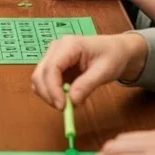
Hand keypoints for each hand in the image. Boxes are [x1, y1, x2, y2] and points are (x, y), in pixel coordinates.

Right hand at [32, 32, 147, 107]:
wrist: (115, 50)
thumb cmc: (112, 56)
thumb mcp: (104, 71)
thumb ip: (87, 85)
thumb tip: (72, 101)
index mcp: (69, 45)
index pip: (52, 67)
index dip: (53, 89)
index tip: (62, 106)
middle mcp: (56, 48)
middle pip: (40, 73)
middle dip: (48, 94)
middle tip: (64, 109)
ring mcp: (52, 56)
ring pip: (39, 78)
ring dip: (48, 94)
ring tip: (67, 103)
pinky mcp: (54, 65)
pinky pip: (45, 81)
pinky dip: (51, 93)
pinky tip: (65, 97)